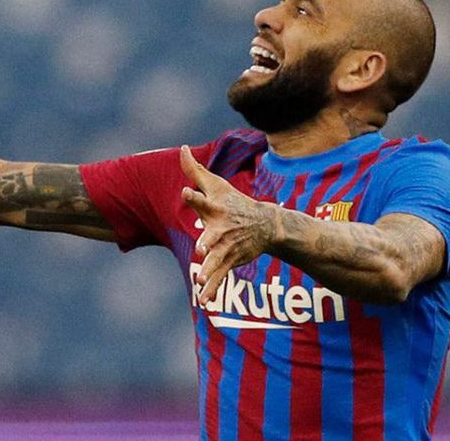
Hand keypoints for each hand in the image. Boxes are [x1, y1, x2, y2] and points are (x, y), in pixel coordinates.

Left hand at [179, 145, 276, 303]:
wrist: (266, 224)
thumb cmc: (233, 201)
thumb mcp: (215, 184)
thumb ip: (194, 170)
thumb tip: (183, 148)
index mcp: (215, 208)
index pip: (202, 200)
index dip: (194, 197)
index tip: (187, 192)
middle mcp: (221, 228)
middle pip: (212, 235)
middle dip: (208, 241)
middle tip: (202, 248)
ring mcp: (227, 246)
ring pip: (217, 260)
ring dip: (210, 271)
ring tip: (200, 282)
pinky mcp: (231, 260)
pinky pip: (220, 276)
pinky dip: (212, 288)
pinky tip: (204, 301)